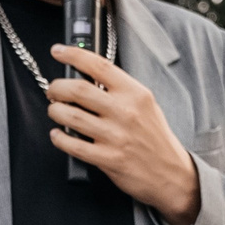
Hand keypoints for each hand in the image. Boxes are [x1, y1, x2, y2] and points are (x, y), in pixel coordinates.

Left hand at [47, 44, 200, 224]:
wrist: (171, 173)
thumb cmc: (154, 138)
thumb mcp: (145, 105)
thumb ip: (120, 90)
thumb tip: (87, 77)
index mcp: (135, 93)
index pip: (99, 66)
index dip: (73, 55)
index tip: (57, 51)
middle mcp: (125, 112)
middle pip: (78, 90)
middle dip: (57, 88)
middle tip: (53, 91)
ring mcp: (116, 136)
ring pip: (71, 116)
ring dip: (55, 111)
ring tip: (54, 111)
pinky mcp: (108, 159)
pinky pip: (73, 145)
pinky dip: (59, 138)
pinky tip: (58, 134)